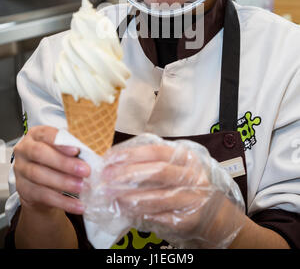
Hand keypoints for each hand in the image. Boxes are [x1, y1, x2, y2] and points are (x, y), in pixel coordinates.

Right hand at [14, 125, 89, 214]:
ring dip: (63, 182)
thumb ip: (75, 150)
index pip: (45, 134)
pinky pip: (43, 196)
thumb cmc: (55, 160)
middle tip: (85, 171)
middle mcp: (24, 150)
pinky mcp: (23, 189)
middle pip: (40, 154)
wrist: (40, 183)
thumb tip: (96, 157)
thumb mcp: (63, 150)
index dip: (60, 142)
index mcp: (36, 135)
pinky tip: (77, 205)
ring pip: (39, 176)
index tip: (76, 150)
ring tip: (81, 187)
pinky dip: (62, 201)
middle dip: (64, 163)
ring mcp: (21, 170)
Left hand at [98, 134, 244, 247]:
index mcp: (186, 158)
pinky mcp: (188, 220)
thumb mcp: (177, 167)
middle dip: (128, 174)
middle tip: (107, 178)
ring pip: (158, 197)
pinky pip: (160, 217)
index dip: (130, 154)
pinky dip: (141, 215)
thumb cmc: (188, 187)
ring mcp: (192, 199)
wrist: (216, 215)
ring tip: (112, 197)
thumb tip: (116, 162)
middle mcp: (192, 176)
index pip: (155, 151)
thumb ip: (153, 162)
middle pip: (157, 171)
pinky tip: (126, 212)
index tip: (110, 159)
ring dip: (130, 197)